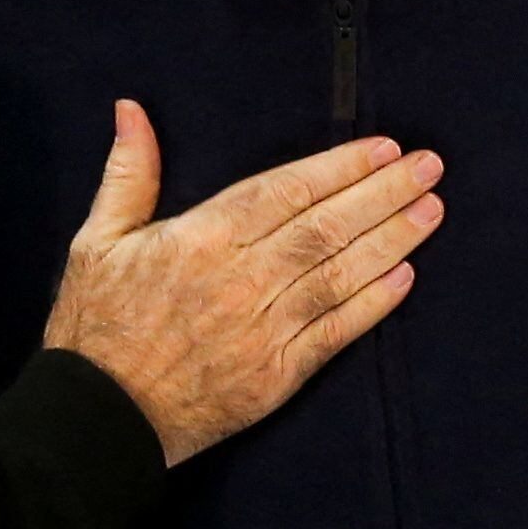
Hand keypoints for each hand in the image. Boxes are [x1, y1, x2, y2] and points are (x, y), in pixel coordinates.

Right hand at [41, 104, 444, 465]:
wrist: (99, 418)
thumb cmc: (95, 326)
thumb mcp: (97, 240)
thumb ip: (128, 174)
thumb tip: (131, 110)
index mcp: (201, 240)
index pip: (286, 191)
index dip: (340, 167)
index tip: (383, 148)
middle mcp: (241, 280)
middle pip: (327, 227)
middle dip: (384, 194)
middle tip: (430, 168)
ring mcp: (264, 330)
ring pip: (340, 275)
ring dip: (392, 240)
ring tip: (432, 211)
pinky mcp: (277, 375)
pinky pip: (336, 333)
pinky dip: (373, 305)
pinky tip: (405, 278)